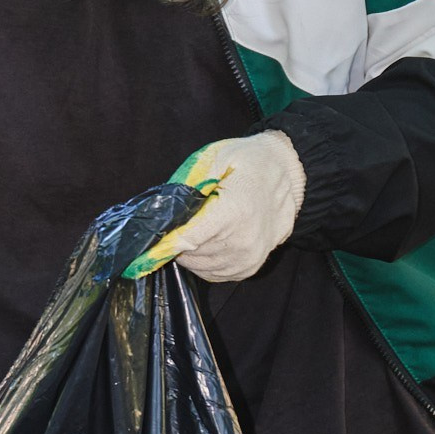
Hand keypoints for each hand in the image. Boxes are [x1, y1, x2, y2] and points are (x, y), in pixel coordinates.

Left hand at [124, 133, 305, 283]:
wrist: (288, 173)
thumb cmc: (248, 161)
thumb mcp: (215, 159)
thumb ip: (189, 185)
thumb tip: (162, 210)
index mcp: (234, 211)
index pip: (188, 238)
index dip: (163, 241)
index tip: (146, 241)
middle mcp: (244, 241)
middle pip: (191, 254)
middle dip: (174, 242)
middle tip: (175, 223)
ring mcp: (249, 257)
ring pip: (200, 267)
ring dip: (187, 253)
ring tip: (190, 231)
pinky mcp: (251, 267)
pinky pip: (215, 274)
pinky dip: (202, 263)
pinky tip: (203, 244)